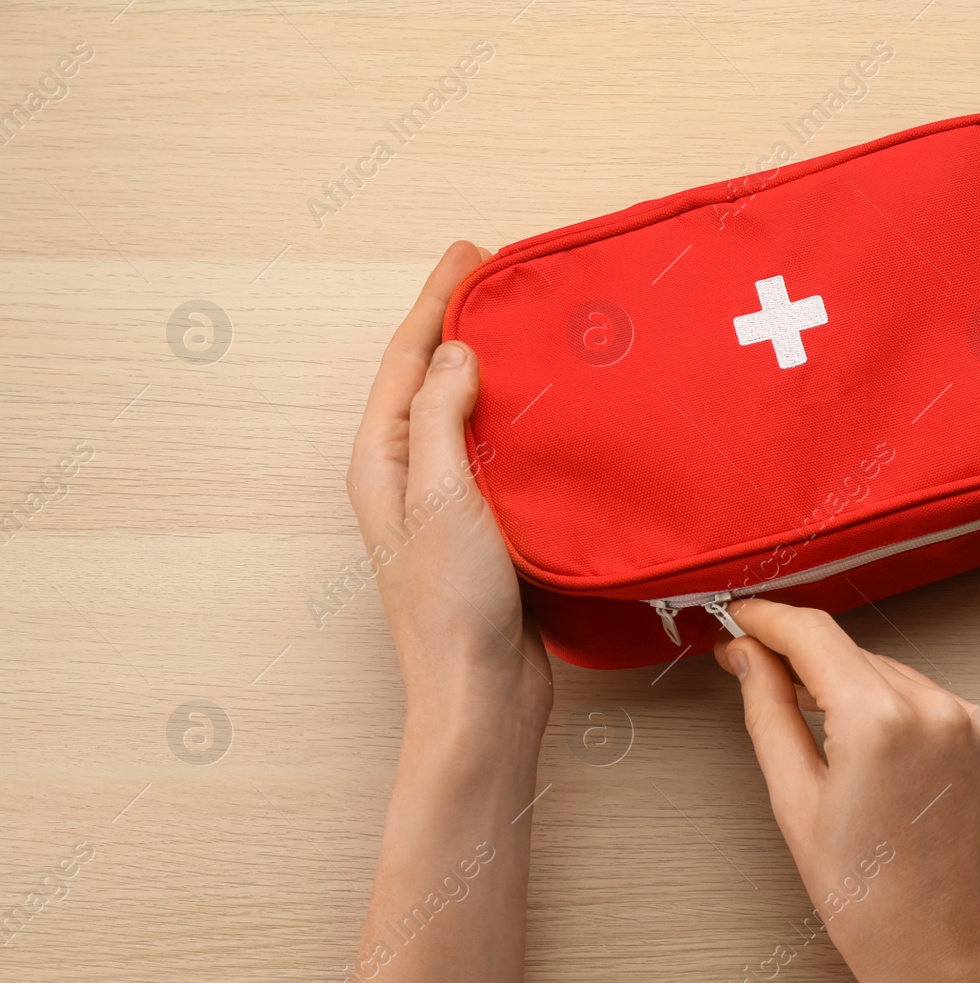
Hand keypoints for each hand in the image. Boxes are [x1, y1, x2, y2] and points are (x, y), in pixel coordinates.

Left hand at [346, 239, 552, 750]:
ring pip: (472, 415)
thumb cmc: (453, 605)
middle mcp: (409, 475)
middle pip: (434, 379)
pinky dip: (525, 420)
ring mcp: (449, 503)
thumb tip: (455, 351)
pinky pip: (503, 453)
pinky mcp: (489, 527)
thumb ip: (442, 418)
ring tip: (537, 330)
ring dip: (498, 370)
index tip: (473, 253)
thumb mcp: (442, 497)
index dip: (437, 300)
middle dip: (465, 324)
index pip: (408, 359)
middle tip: (509, 279)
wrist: (481, 694)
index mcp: (384, 460)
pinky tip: (557, 411)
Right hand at [715, 599, 979, 982]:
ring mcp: (971, 720)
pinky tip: (878, 757)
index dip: (768, 619)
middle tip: (759, 675)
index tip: (741, 619)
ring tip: (827, 744)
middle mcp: (934, 707)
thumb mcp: (796, 801)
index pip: (813, 633)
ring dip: (851, 687)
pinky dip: (896, 710)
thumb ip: (769, 711)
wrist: (947, 951)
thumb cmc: (870, 899)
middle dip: (804, 660)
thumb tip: (747, 655)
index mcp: (878, 720)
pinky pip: (928, 699)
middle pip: (851, 652)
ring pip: (890, 673)